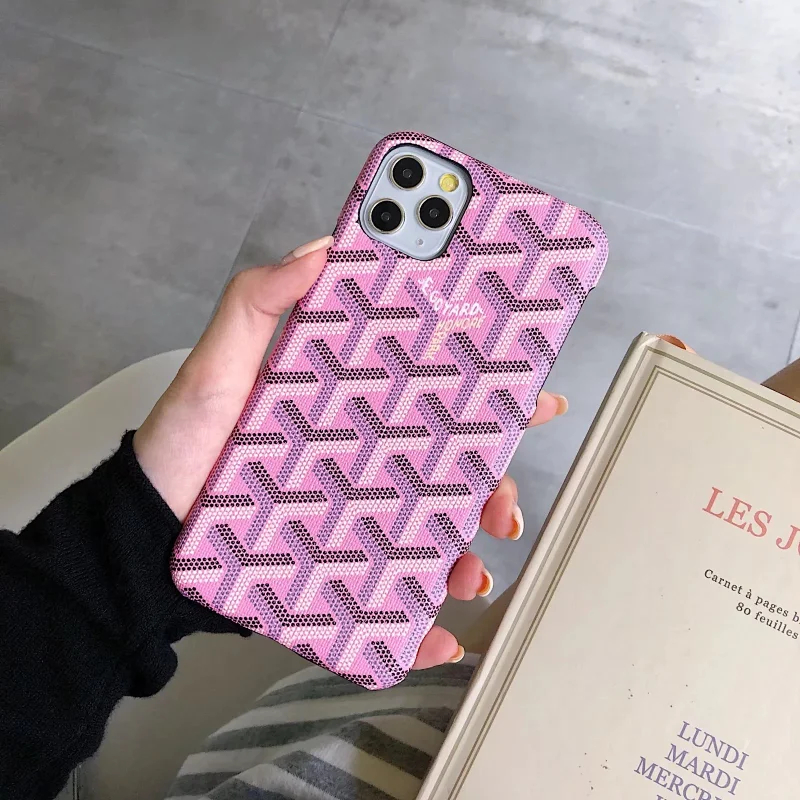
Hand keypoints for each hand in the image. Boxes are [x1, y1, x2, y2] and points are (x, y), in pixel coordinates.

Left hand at [134, 236, 567, 667]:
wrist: (143, 536)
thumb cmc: (181, 448)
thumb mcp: (218, 367)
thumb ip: (259, 302)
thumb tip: (322, 250)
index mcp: (352, 410)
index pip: (433, 396)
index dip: (491, 394)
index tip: (535, 398)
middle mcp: (363, 465)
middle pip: (451, 474)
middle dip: (495, 489)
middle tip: (504, 506)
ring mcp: (352, 521)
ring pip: (433, 538)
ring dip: (467, 560)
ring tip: (467, 575)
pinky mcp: (334, 572)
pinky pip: (389, 599)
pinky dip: (420, 623)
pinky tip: (434, 633)